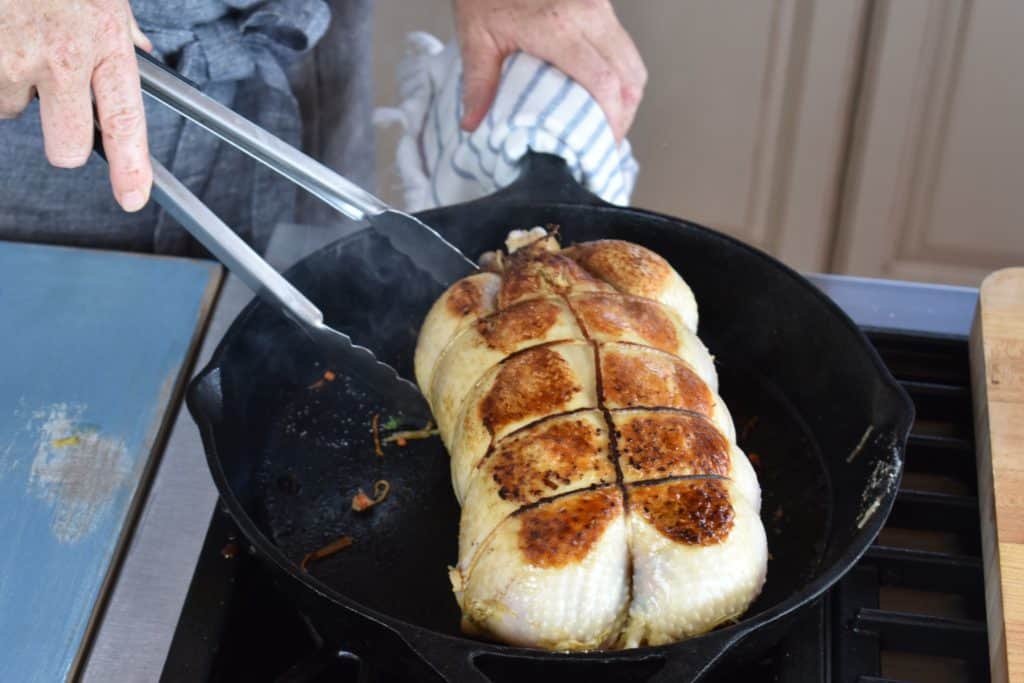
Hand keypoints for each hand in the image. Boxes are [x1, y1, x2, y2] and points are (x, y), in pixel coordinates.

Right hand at [0, 0, 153, 210]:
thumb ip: (118, 25)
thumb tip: (139, 50)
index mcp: (102, 41)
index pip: (124, 120)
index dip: (131, 167)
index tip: (132, 198)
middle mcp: (59, 58)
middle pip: (65, 147)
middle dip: (61, 135)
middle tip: (53, 95)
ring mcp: (8, 59)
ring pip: (9, 109)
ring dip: (11, 81)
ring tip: (13, 31)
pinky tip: (0, 30)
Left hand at [453, 0, 645, 141]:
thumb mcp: (475, 34)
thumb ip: (478, 82)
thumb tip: (473, 122)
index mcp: (558, 26)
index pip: (604, 82)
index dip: (613, 118)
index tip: (604, 141)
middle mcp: (587, 12)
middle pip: (630, 74)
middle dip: (626, 112)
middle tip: (608, 136)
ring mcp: (598, 4)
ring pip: (633, 58)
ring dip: (627, 92)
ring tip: (608, 117)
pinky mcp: (600, 0)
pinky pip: (622, 43)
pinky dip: (620, 71)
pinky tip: (603, 88)